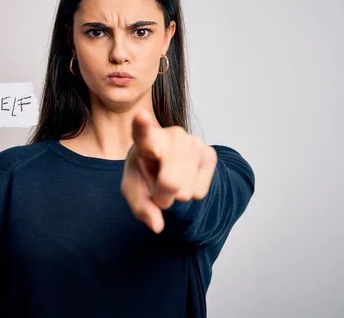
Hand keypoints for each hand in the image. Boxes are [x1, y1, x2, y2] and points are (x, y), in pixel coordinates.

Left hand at [121, 111, 217, 232]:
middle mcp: (171, 135)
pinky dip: (191, 194)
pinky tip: (185, 178)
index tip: (141, 117)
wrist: (168, 166)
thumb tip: (157, 226)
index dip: (143, 126)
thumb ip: (140, 207)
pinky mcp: (209, 153)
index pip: (143, 132)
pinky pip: (200, 191)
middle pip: (171, 182)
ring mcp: (193, 142)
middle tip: (157, 189)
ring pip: (187, 191)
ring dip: (177, 195)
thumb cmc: (145, 174)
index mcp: (145, 139)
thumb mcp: (134, 190)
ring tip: (171, 180)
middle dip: (163, 196)